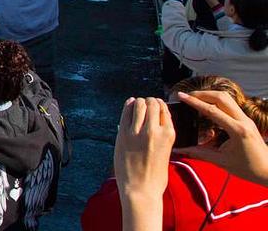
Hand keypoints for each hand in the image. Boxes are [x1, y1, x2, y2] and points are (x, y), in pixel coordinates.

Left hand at [114, 97, 174, 218]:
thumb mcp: (167, 151)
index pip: (165, 109)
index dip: (160, 104)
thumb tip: (156, 118)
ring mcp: (137, 132)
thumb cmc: (155, 174)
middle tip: (147, 103)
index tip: (157, 104)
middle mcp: (154, 131)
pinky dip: (128, 105)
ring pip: (138, 104)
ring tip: (138, 104)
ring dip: (139, 102)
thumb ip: (162, 135)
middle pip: (152, 104)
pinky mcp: (123, 135)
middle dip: (149, 101)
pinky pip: (126, 113)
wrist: (141, 189)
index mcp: (168, 135)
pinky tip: (130, 104)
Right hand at [175, 90, 267, 187]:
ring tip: (196, 99)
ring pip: (227, 98)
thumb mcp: (222, 162)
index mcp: (237, 130)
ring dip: (210, 96)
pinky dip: (217, 102)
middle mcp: (243, 121)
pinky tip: (209, 109)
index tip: (182, 96)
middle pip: (221, 97)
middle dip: (202, 94)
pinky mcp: (247, 121)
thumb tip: (182, 150)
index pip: (212, 110)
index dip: (194, 102)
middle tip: (187, 96)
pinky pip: (231, 105)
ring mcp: (246, 119)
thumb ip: (200, 154)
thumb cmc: (250, 169)